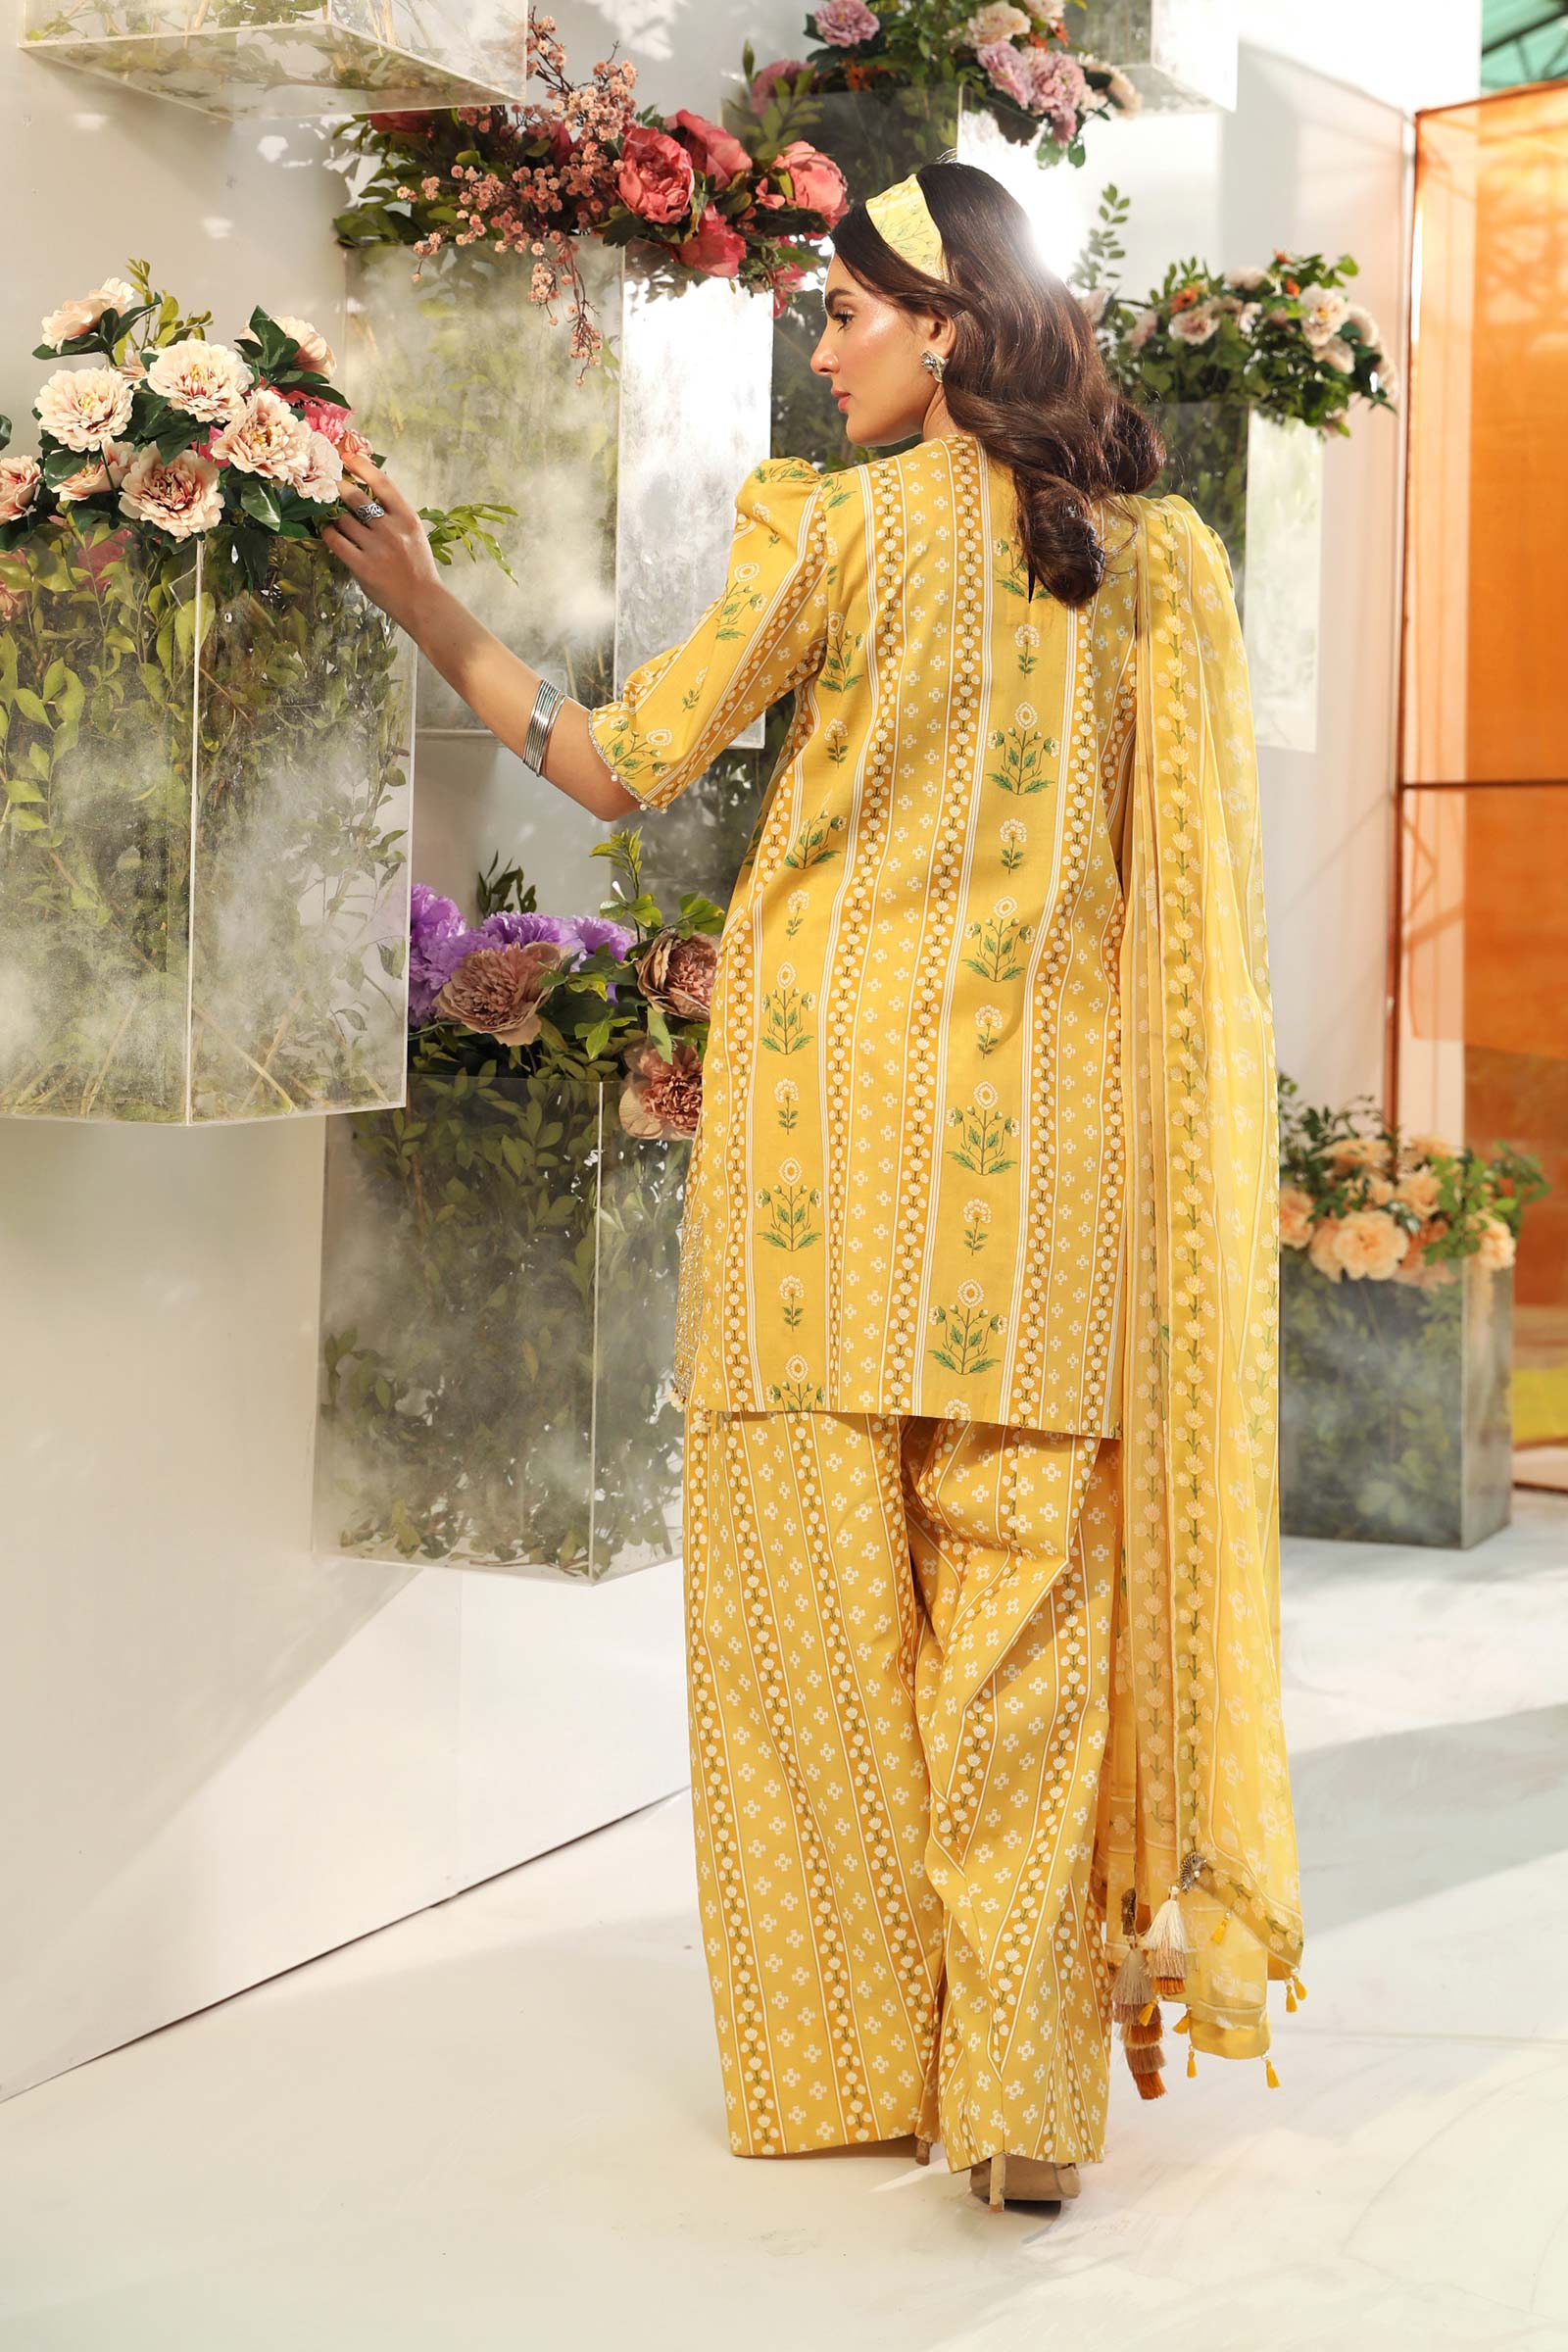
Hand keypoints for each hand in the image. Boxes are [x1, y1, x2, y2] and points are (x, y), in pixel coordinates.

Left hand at [321, 446, 445, 636]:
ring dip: (336, 517)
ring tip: (337, 520)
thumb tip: (367, 489)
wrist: (423, 602)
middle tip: (330, 485)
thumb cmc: (417, 567)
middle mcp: (392, 530)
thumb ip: (394, 514)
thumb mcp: (414, 534)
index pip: (382, 483)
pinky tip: (330, 533)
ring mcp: (376, 548)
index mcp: (408, 518)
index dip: (361, 466)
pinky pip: (336, 541)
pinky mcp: (362, 566)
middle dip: (339, 488)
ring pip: (343, 519)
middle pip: (355, 498)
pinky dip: (329, 533)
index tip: (347, 455)